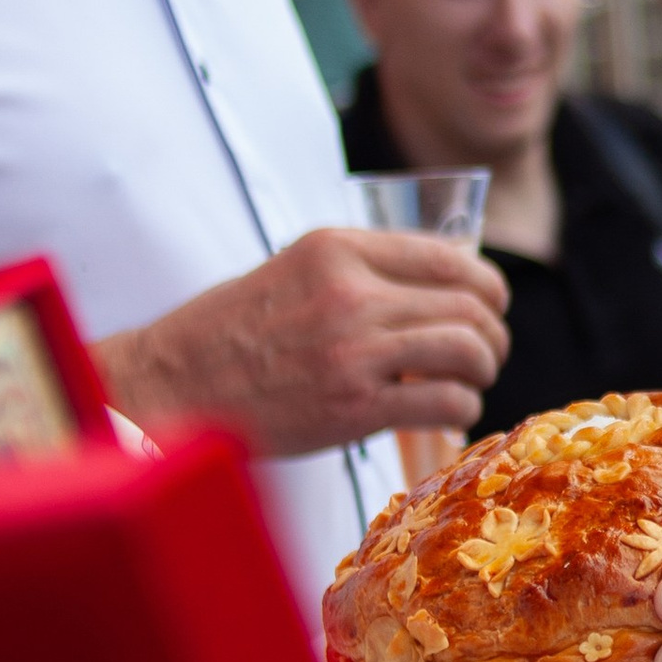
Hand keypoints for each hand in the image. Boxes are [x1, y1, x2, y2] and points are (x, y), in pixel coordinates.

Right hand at [94, 227, 508, 460]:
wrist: (168, 385)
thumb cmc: (229, 332)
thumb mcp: (295, 271)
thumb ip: (364, 271)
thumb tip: (447, 284)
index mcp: (337, 248)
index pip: (449, 257)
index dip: (486, 286)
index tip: (488, 307)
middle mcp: (351, 291)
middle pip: (470, 305)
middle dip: (493, 333)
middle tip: (487, 353)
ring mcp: (354, 350)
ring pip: (469, 350)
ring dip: (483, 370)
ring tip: (470, 382)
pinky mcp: (353, 407)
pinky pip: (445, 401)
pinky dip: (461, 409)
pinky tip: (446, 412)